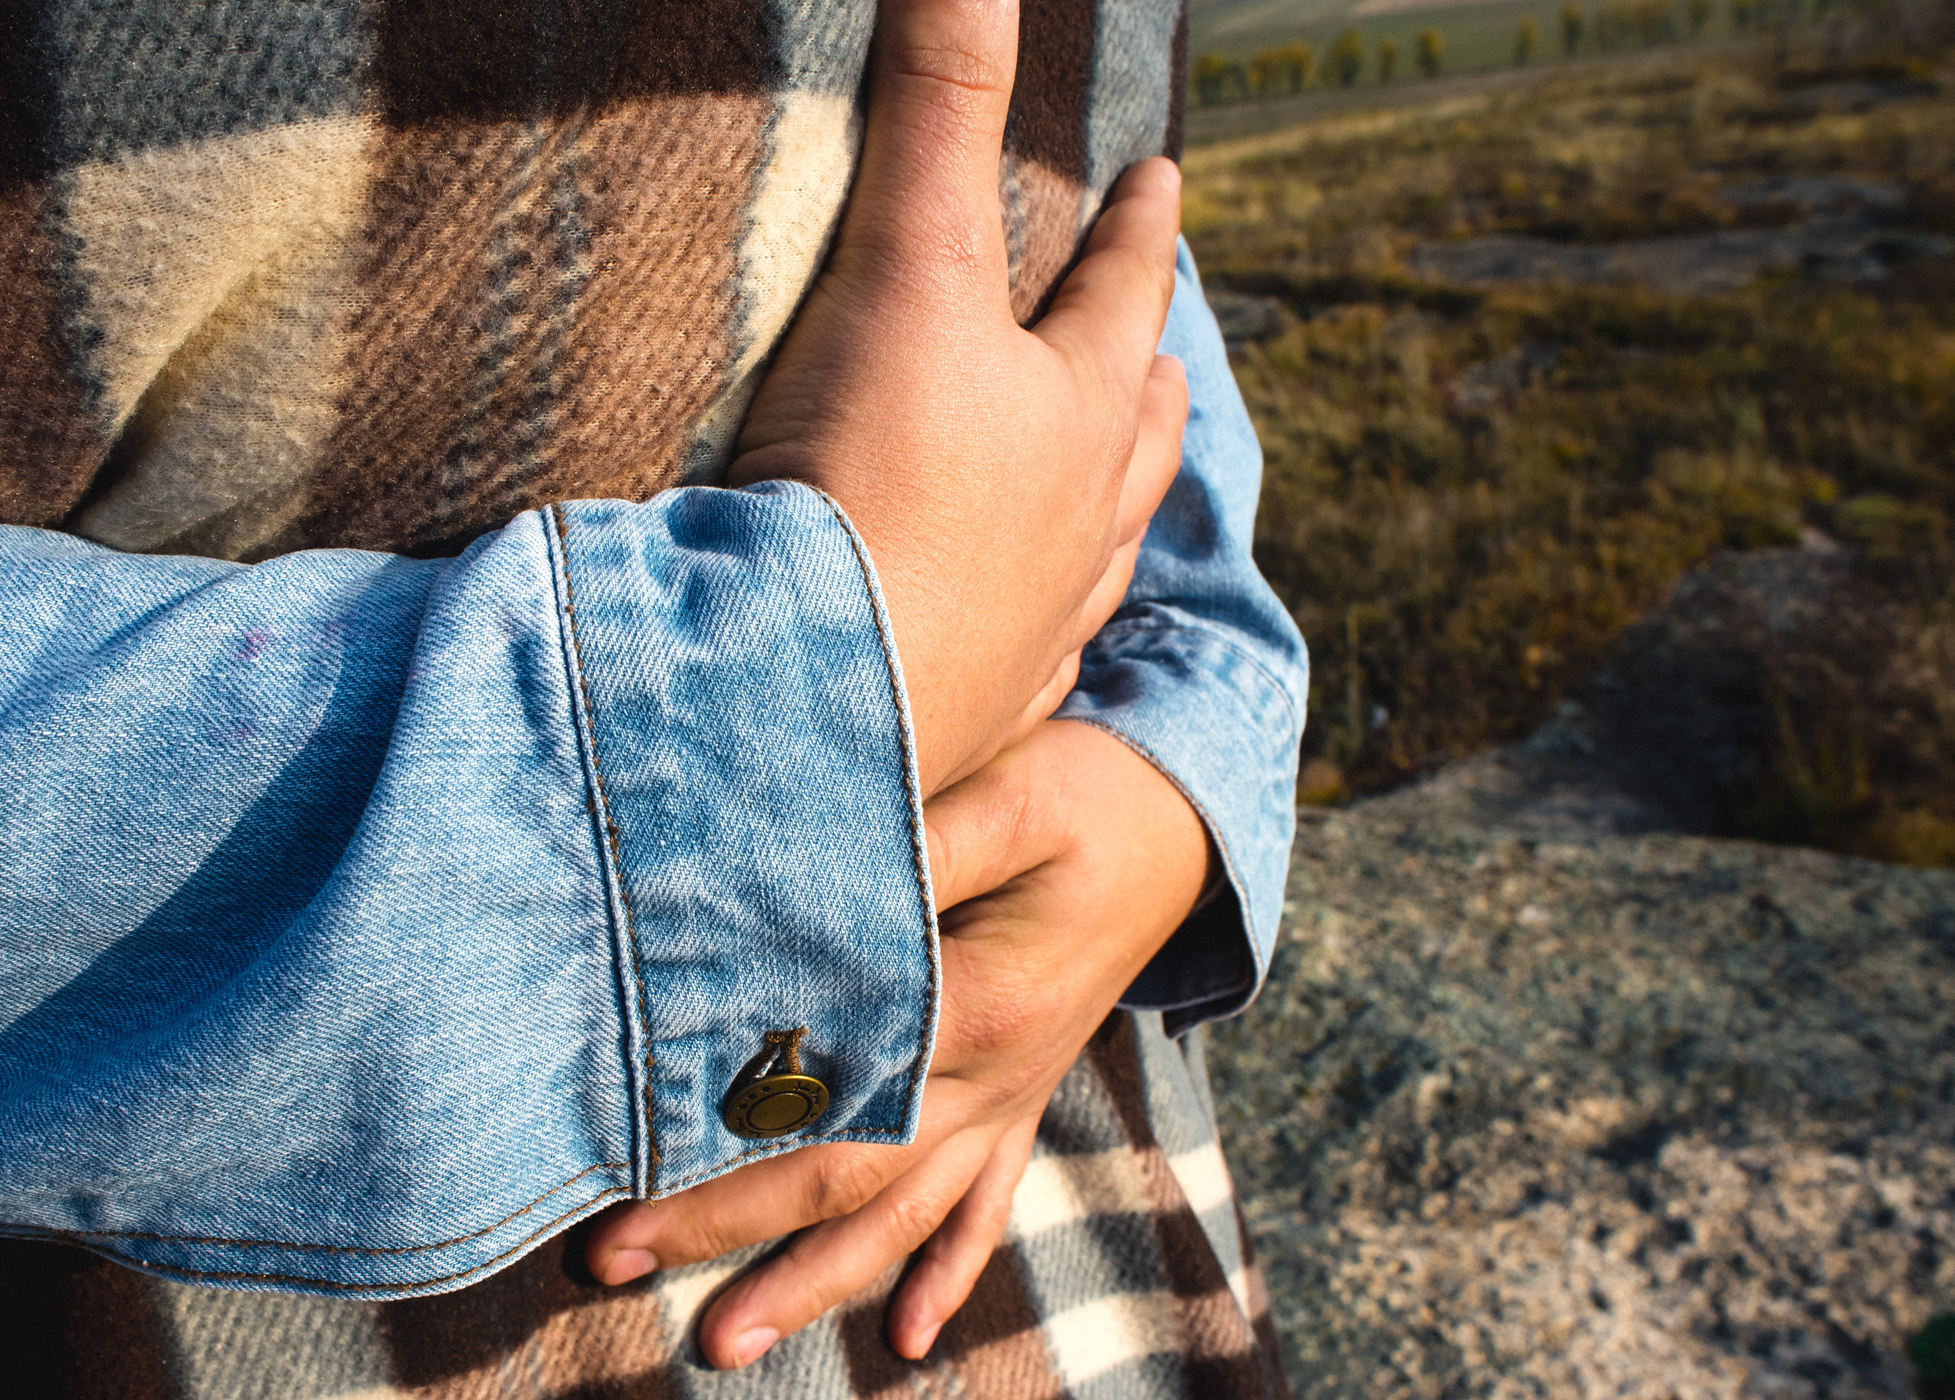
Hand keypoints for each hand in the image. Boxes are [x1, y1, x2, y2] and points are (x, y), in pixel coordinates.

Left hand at [585, 720, 1213, 1365]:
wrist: (1184, 822)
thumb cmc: (1083, 792)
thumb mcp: (1007, 792)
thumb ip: (910, 847)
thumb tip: (790, 890)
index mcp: (980, 1005)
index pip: (828, 1092)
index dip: (721, 1131)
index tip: (621, 1161)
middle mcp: (996, 1077)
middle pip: (850, 1177)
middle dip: (727, 1226)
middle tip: (610, 1262)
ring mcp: (1012, 1100)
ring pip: (906, 1217)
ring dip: (814, 1284)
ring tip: (723, 1346)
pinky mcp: (1023, 1100)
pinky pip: (987, 1206)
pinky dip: (948, 1273)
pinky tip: (908, 1338)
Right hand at [730, 0, 1187, 796]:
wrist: (809, 702)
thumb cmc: (873, 481)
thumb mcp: (908, 270)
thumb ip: (942, 115)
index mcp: (1079, 415)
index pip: (1125, 295)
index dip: (1138, 229)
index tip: (1161, 181)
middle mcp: (1081, 527)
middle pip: (1138, 435)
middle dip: (1151, 378)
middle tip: (1164, 355)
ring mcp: (1036, 629)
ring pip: (1104, 553)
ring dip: (1116, 509)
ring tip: (1116, 495)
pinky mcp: (977, 711)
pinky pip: (1041, 660)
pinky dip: (1050, 629)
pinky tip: (1038, 638)